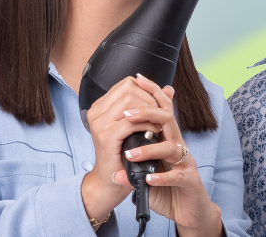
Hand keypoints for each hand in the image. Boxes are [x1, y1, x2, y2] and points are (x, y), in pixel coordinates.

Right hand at [79, 75, 165, 224]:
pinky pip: (131, 121)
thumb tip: (169, 88)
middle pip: (130, 88)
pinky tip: (154, 132)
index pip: (127, 83)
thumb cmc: (123, 154)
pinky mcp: (106, 136)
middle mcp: (96, 112)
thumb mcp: (137, 126)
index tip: (158, 104)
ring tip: (158, 123)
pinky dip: (146, 125)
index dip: (147, 90)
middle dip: (151, 100)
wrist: (111, 181)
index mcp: (100, 106)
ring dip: (150, 111)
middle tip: (161, 114)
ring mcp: (99, 124)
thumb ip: (151, 105)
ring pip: (131, 102)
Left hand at [123, 82, 222, 236]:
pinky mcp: (190, 182)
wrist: (189, 210)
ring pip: (172, 148)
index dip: (152, 93)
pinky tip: (148, 179)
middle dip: (149, 114)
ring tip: (130, 154)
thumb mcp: (149, 169)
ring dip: (150, 150)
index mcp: (168, 140)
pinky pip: (178, 176)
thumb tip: (117, 156)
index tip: (136, 80)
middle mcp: (179, 147)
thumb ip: (138, 159)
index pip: (162, 111)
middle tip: (128, 114)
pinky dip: (162, 178)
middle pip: (169, 121)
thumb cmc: (168, 187)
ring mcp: (186, 164)